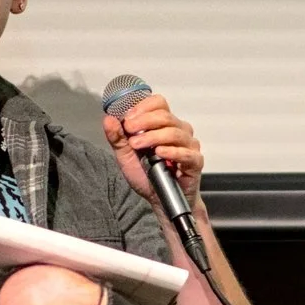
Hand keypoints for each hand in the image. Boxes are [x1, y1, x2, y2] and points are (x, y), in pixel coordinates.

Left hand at [104, 88, 204, 203]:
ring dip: (153, 137)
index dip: (143, 107)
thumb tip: (108, 119)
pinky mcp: (195, 161)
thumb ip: (118, 138)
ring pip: (175, 132)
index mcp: (163, 125)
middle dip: (144, 121)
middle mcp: (179, 131)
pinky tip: (159, 154)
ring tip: (138, 145)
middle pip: (165, 116)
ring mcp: (189, 145)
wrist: (160, 200)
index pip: (158, 103)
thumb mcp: (126, 156)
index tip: (127, 119)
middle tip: (129, 131)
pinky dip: (171, 152)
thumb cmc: (148, 176)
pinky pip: (186, 153)